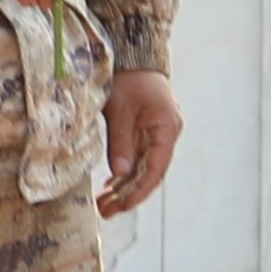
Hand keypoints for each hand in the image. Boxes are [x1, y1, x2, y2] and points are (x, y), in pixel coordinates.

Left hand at [100, 72, 183, 217]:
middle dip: (128, 195)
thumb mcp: (121, 110)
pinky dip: (124, 175)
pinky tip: (109, 187)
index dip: (140, 190)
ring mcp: (156, 137)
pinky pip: (137, 161)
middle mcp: (165, 136)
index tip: (123, 205)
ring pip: (142, 170)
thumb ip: (122, 142)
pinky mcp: (145, 135)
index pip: (156, 169)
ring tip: (104, 205)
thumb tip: (121, 174)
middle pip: (149, 173)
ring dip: (124, 188)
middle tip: (106, 211)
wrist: (135, 60)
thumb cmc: (130, 80)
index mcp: (166, 129)